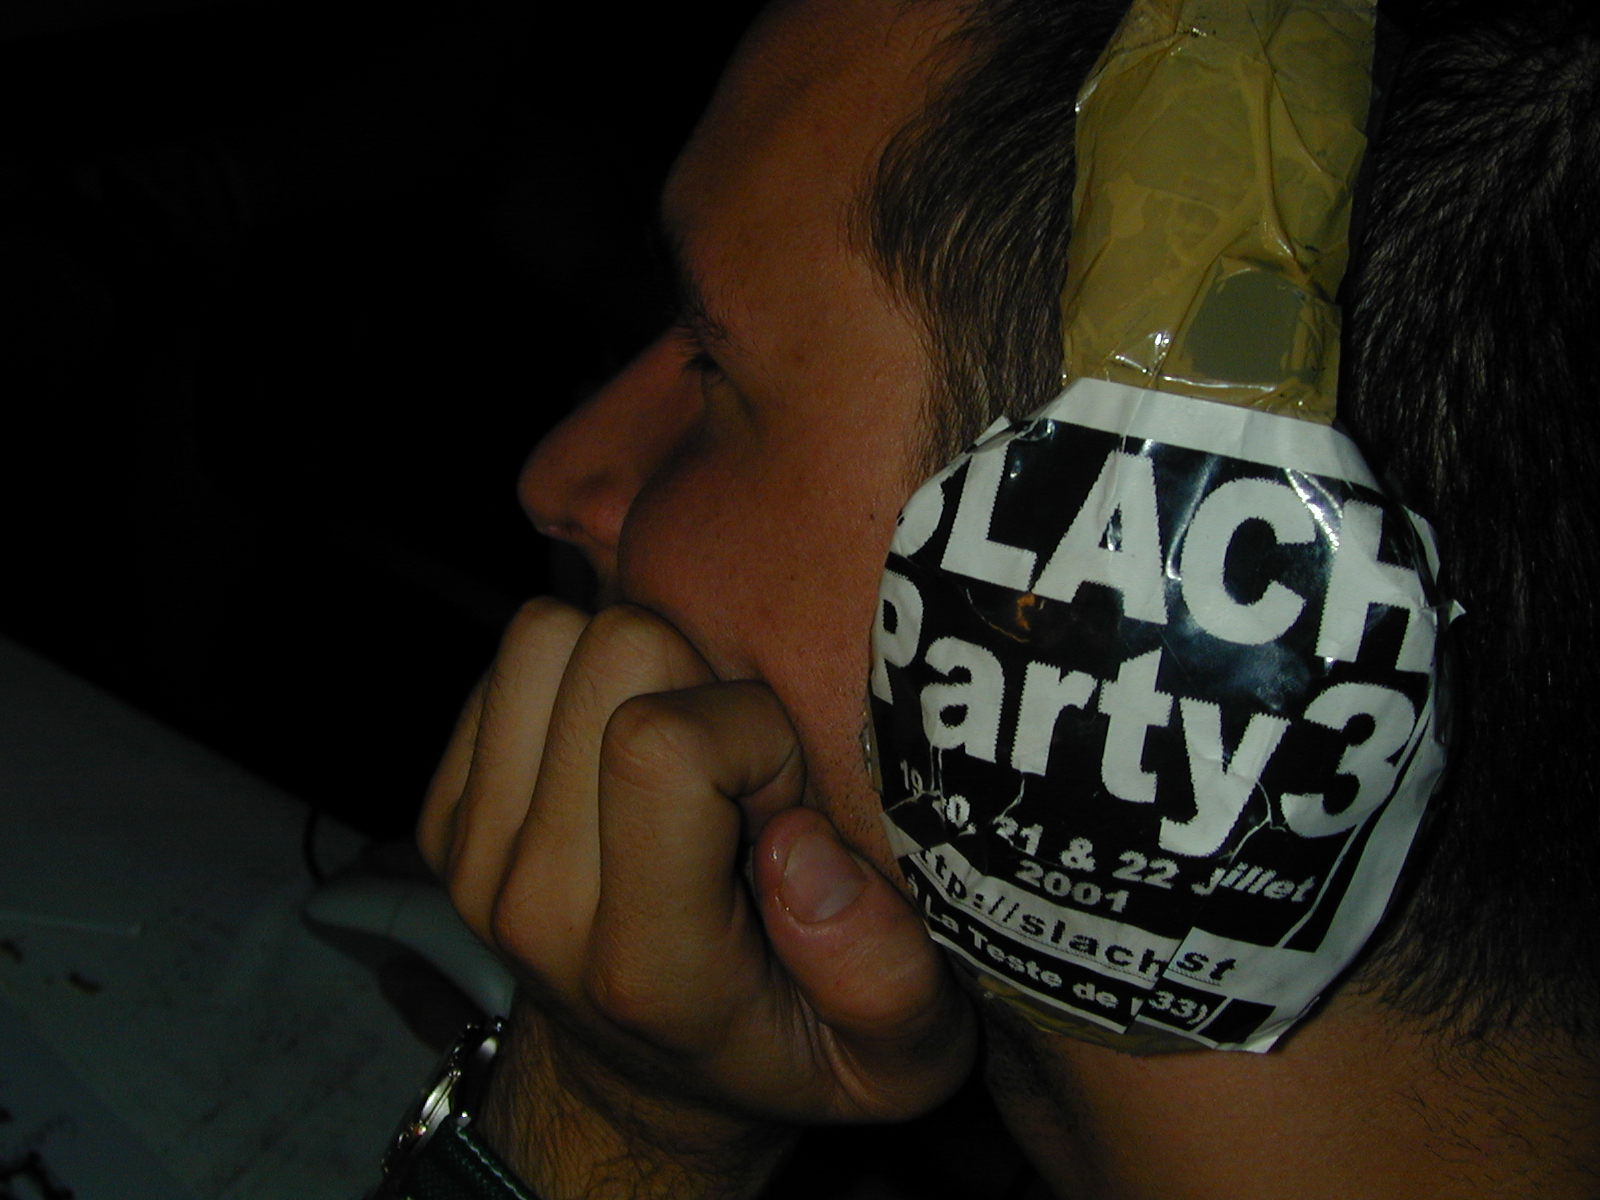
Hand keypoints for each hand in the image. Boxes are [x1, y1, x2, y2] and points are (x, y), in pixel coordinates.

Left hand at [416, 599, 974, 1199]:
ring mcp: (474, 861)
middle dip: (699, 682)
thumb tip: (800, 845)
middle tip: (736, 769)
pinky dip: (575, 685)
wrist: (646, 1091)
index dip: (754, 731)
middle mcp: (537, 907)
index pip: (660, 743)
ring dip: (628, 670)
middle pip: (610, 654)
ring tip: (680, 753)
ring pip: (546, 636)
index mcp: (648, 966)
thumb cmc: (787, 1052)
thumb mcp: (896, 1062)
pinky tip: (621, 761)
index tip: (787, 799)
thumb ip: (882, 976)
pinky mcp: (443, 820)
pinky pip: (511, 665)